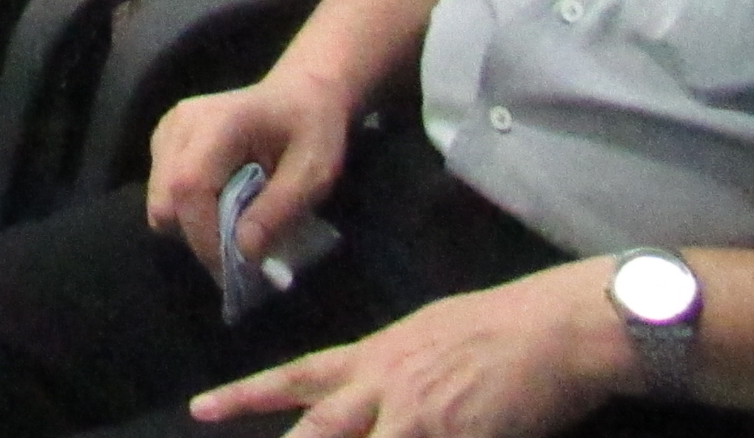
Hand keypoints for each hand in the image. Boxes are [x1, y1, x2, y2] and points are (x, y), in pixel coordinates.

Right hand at [146, 73, 353, 277]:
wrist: (300, 92)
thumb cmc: (312, 129)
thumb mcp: (314, 172)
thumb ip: (278, 210)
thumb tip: (243, 253)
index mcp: (220, 122)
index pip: (189, 186)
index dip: (204, 235)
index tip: (234, 270)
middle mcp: (181, 122)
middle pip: (164, 199)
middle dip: (197, 238)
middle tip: (236, 257)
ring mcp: (168, 129)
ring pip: (159, 201)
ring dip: (191, 227)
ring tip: (231, 229)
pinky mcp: (164, 140)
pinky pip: (162, 193)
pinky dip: (187, 213)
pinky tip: (219, 206)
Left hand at [188, 261, 626, 437]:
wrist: (551, 329)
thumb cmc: (495, 326)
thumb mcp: (425, 335)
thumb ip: (390, 367)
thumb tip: (369, 387)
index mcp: (375, 357)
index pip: (296, 377)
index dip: (247, 395)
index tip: (203, 408)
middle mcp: (384, 388)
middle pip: (318, 430)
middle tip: (221, 433)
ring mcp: (418, 418)